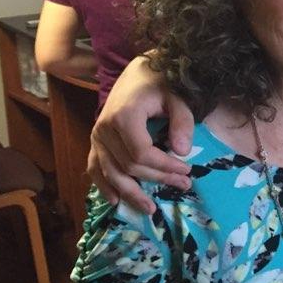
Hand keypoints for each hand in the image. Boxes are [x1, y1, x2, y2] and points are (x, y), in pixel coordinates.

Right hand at [88, 56, 194, 213]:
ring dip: (131, 193)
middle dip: (157, 179)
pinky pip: (94, 168)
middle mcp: (104, 128)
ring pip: (111, 173)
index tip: (187, 170)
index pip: (142, 153)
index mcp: (124, 116)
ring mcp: (96, 137)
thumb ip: (182, 122)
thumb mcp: (177, 97)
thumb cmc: (159, 84)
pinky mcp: (94, 142)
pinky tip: (115, 201)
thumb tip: (183, 151)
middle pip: (129, 166)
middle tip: (184, 184)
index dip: (165, 166)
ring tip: (150, 209)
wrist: (136, 73)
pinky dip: (103, 186)